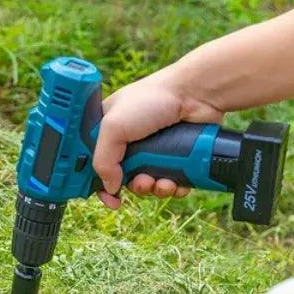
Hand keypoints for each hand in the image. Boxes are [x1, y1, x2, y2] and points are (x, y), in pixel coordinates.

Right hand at [92, 63, 223, 208]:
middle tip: (143, 181)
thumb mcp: (113, 126)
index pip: (98, 165)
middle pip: (125, 181)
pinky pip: (171, 185)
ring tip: (162, 181)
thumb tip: (110, 188)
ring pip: (149, 186)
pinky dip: (174, 188)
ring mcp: (154, 152)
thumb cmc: (152, 99)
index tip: (109, 198)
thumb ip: (103, 160)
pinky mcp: (176, 159)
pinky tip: (177, 181)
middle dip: (135, 187)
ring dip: (155, 190)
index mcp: (110, 133)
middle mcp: (131, 144)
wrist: (195, 95)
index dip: (101, 184)